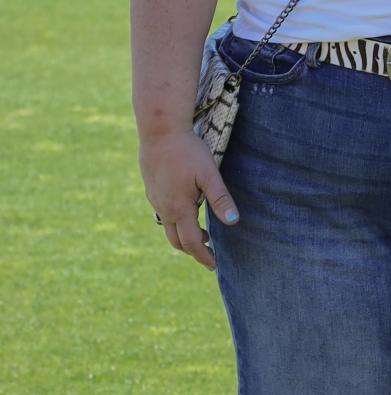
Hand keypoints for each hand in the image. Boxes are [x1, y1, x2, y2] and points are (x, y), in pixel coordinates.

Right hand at [140, 129, 238, 268]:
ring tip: (201, 235)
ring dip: (184, 235)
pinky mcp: (151, 188)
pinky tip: (186, 211)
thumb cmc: (187, 150)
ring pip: (168, 227)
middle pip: (176, 240)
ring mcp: (154, 198)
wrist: (159, 129)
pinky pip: (162, 213)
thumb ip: (220, 199)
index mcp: (179, 208)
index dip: (203, 256)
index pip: (191, 242)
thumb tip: (233, 222)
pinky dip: (175, 221)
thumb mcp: (209, 174)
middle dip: (193, 250)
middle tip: (208, 253)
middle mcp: (164, 208)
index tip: (214, 265)